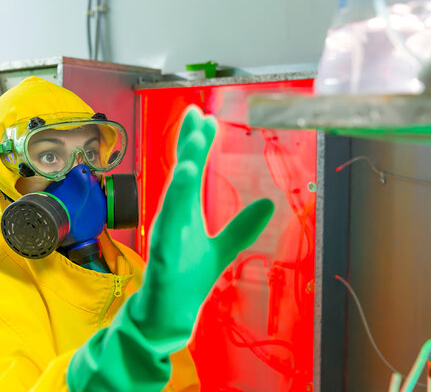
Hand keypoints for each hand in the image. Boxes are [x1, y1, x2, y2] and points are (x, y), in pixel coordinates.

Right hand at [129, 106, 274, 352]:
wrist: (169, 313)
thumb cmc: (187, 277)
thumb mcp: (222, 248)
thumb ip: (241, 226)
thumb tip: (268, 203)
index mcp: (185, 211)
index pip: (190, 170)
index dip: (195, 143)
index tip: (203, 116)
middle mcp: (174, 216)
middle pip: (181, 175)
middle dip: (189, 146)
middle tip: (197, 117)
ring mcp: (166, 234)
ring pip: (173, 199)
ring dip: (181, 175)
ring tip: (192, 151)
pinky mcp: (162, 255)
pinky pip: (166, 230)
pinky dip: (172, 211)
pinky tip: (180, 193)